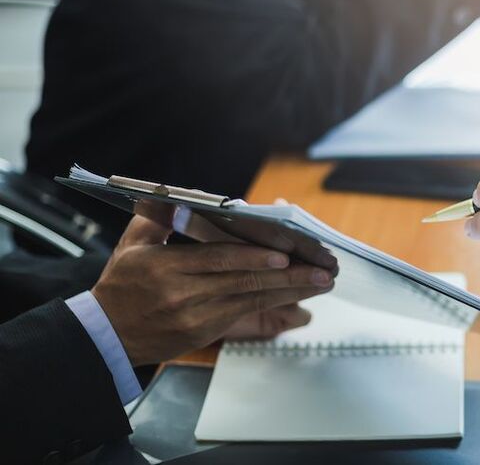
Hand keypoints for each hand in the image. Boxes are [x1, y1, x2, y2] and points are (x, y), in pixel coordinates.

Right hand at [91, 214, 335, 365]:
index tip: (283, 253)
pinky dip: (275, 304)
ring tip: (322, 282)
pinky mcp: (204, 332)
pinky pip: (246, 314)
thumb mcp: (132, 246)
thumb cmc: (122, 287)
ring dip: (291, 291)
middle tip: (321, 270)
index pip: (217, 259)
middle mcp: (183, 293)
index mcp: (165, 267)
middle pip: (243, 282)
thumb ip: (159, 218)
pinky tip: (299, 297)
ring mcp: (196, 316)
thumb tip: (183, 195)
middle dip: (288, 276)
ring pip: (251, 300)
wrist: (105, 335)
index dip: (252, 257)